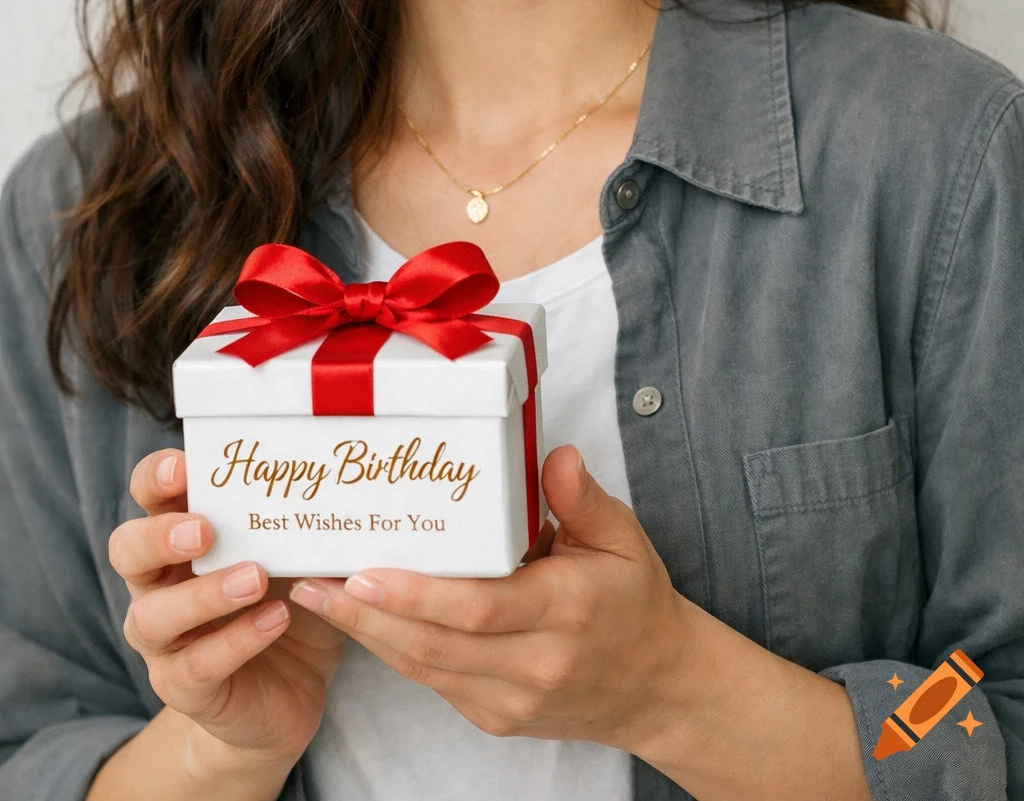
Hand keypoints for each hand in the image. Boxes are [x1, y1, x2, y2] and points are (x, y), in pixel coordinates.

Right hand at [108, 448, 344, 766]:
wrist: (290, 692)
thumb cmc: (288, 600)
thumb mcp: (295, 554)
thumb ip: (297, 519)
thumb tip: (334, 476)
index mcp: (179, 537)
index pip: (149, 496)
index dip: (156, 477)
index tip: (183, 465)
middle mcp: (158, 585)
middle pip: (126, 551)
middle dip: (159, 536)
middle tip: (204, 530)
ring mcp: (165, 641)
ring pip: (153, 616)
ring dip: (204, 594)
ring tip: (255, 578)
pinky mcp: (184, 688)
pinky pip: (198, 665)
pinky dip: (237, 640)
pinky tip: (276, 619)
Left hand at [288, 444, 695, 749]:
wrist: (657, 688)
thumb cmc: (635, 601)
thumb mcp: (623, 540)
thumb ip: (583, 499)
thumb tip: (555, 456)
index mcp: (567, 610)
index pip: (480, 609)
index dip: (417, 595)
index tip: (366, 572)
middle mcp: (535, 663)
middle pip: (436, 646)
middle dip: (367, 616)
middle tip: (314, 583)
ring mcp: (513, 699)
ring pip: (426, 669)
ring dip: (367, 635)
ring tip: (318, 597)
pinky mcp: (497, 717)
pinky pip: (436, 682)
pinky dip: (395, 651)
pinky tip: (362, 622)